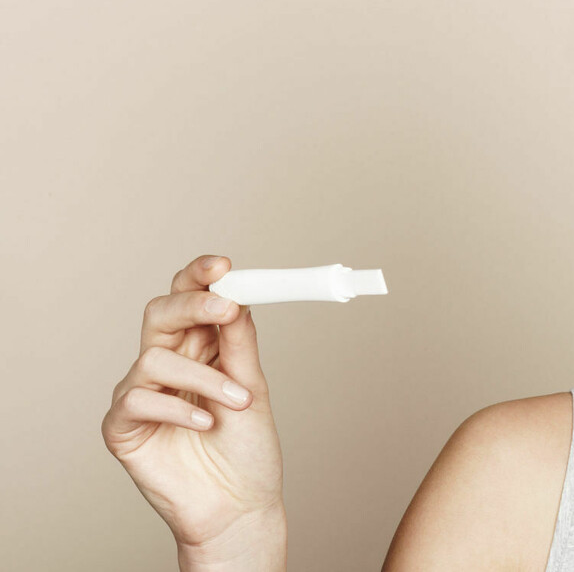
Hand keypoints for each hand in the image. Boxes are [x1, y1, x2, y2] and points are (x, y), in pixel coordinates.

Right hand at [102, 255, 284, 552]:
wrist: (239, 506)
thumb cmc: (247, 450)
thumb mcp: (253, 389)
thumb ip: (240, 345)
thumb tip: (237, 298)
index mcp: (201, 349)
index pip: (190, 300)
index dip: (200, 277)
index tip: (224, 266)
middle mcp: (167, 364)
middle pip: (161, 313)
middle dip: (193, 305)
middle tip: (226, 309)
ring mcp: (142, 393)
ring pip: (155, 356)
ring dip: (204, 376)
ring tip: (239, 402)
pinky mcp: (122, 427)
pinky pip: (137, 398)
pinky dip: (177, 407)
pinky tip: (205, 423)